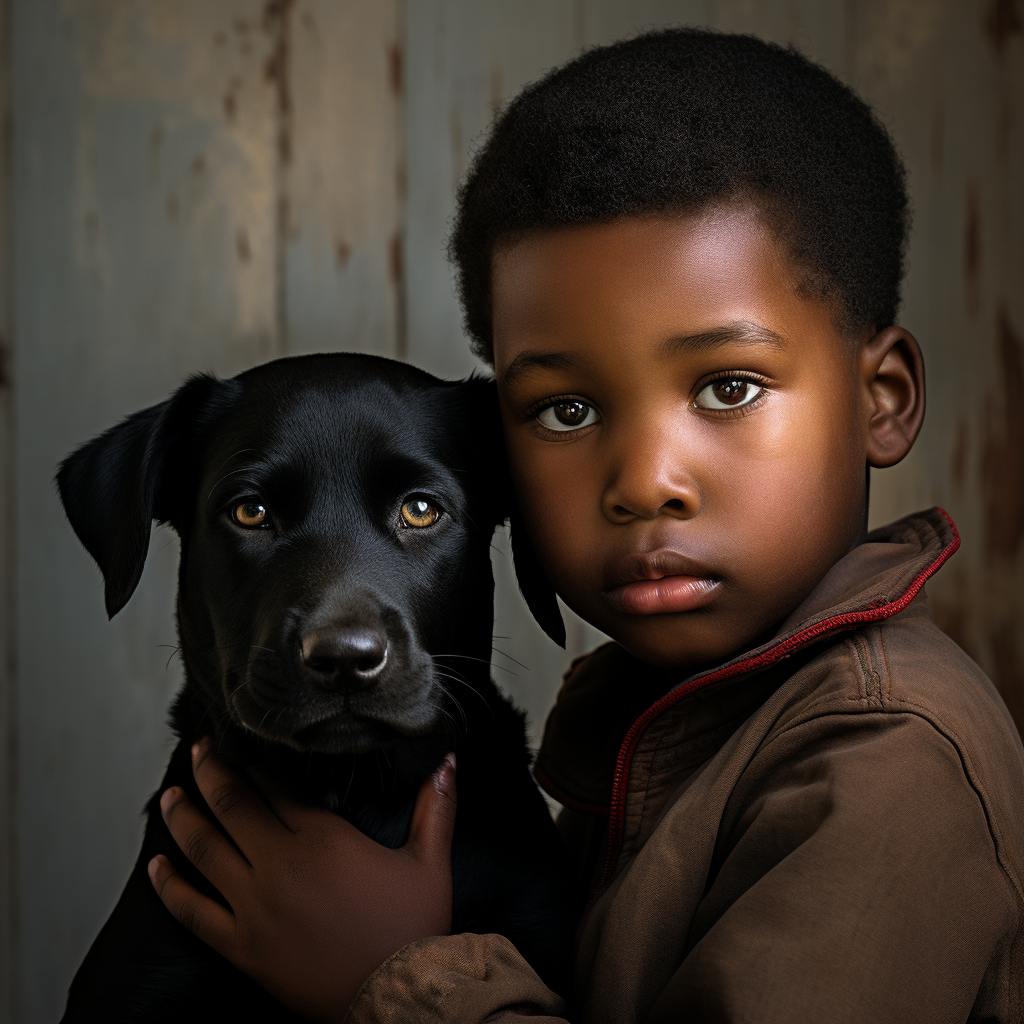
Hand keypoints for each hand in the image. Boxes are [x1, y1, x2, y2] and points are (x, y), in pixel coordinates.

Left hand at [148, 739, 456, 1022]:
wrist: (396, 1000)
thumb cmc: (413, 930)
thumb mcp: (430, 862)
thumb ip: (435, 807)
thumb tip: (449, 761)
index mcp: (322, 839)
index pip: (275, 787)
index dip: (254, 761)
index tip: (240, 742)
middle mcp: (280, 866)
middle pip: (231, 806)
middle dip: (211, 772)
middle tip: (200, 749)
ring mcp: (254, 907)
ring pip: (204, 851)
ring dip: (182, 817)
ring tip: (168, 795)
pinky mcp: (242, 947)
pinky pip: (192, 912)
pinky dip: (169, 887)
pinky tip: (155, 867)